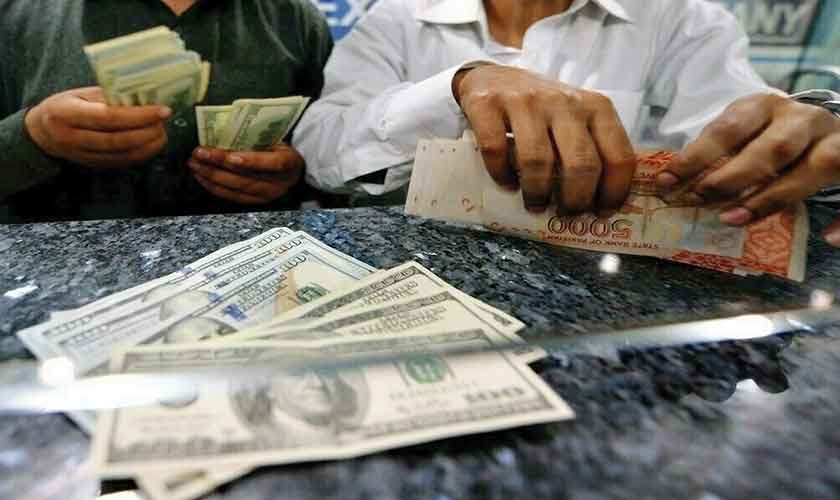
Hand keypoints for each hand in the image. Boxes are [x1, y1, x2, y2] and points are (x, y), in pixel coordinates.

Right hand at [25, 87, 169, 167]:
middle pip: (118, 139)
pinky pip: (122, 162)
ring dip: (148, 145)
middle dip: (147, 131)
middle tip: (164, 122)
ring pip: (122, 154)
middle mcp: (72, 138)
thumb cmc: (65, 106)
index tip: (162, 110)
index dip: (139, 115)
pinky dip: (142, 154)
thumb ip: (108, 96)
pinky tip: (153, 144)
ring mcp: (82, 155)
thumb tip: (144, 96)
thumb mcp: (79, 94)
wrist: (42, 133)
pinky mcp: (92, 165)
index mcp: (66, 113)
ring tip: (162, 132)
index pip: (109, 117)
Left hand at [187, 145, 303, 203]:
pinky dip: (214, 186)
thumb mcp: (277, 139)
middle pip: (247, 177)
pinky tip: (201, 176)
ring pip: (236, 188)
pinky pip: (232, 196)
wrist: (292, 171)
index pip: (273, 163)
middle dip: (219, 165)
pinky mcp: (255, 202)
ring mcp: (267, 195)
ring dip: (211, 175)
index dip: (251, 161)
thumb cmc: (280, 149)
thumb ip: (258, 137)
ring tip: (195, 164)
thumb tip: (225, 127)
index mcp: (290, 162)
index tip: (231, 157)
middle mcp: (279, 183)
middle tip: (199, 153)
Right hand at [453, 65, 635, 213]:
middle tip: (566, 214)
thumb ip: (591, 149)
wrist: (493, 75)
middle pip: (581, 163)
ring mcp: (525, 101)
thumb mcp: (576, 118)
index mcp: (596, 107)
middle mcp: (564, 101)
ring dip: (537, 193)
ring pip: (538, 160)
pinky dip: (501, 174)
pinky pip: (496, 150)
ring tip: (535, 204)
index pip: (619, 156)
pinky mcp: (488, 104)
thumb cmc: (542, 108)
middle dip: (575, 200)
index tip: (600, 212)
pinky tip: (506, 183)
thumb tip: (597, 204)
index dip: (613, 192)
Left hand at [655, 93, 839, 246]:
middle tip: (699, 200)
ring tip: (735, 219)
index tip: (666, 181)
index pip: (729, 128)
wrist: (820, 128)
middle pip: (774, 148)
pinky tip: (829, 239)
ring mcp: (832, 139)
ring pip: (817, 166)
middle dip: (733, 178)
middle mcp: (802, 119)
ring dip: (774, 197)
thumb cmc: (767, 136)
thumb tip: (670, 184)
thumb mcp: (740, 134)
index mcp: (765, 106)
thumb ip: (715, 154)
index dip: (696, 156)